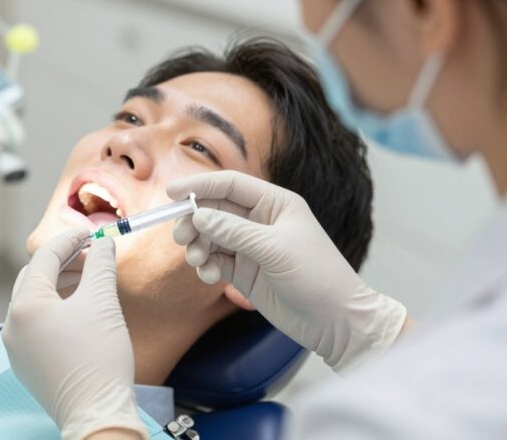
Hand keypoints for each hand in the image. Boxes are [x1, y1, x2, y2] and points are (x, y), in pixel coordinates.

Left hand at [2, 227, 148, 439]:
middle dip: (63, 263)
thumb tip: (103, 244)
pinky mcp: (26, 365)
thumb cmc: (98, 358)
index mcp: (24, 306)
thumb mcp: (103, 302)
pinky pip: (36, 326)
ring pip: (35, 302)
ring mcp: (16, 348)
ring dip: (60, 286)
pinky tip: (80, 310)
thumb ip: (100, 265)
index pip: (44, 259)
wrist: (97, 414)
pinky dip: (55, 310)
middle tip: (91, 256)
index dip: (69, 241)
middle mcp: (12, 325)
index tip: (91, 233)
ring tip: (90, 281)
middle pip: (34, 278)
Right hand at [168, 171, 407, 371]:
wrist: (336, 322)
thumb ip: (233, 231)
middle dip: (194, 221)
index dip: (200, 186)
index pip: (230, 185)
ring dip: (198, 246)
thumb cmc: (317, 276)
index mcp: (274, 203)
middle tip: (181, 238)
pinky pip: (215, 260)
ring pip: (210, 236)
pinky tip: (211, 277)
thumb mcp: (274, 249)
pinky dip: (206, 266)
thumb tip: (198, 216)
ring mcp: (250, 247)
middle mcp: (260, 221)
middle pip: (214, 210)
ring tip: (198, 261)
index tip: (171, 193)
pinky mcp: (244, 271)